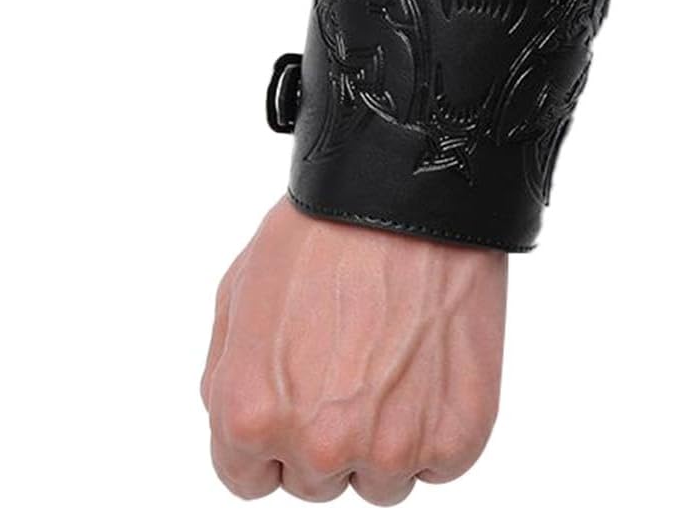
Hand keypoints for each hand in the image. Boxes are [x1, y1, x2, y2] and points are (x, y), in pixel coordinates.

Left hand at [201, 200, 505, 503]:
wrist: (403, 200)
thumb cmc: (318, 236)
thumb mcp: (236, 295)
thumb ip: (226, 379)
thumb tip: (241, 432)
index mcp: (250, 413)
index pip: (244, 479)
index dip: (262, 438)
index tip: (285, 400)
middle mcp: (316, 445)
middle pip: (311, 481)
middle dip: (318, 433)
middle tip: (339, 361)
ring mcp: (390, 450)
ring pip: (376, 482)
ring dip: (378, 436)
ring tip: (384, 357)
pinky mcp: (454, 442)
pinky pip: (434, 466)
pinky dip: (431, 426)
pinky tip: (421, 364)